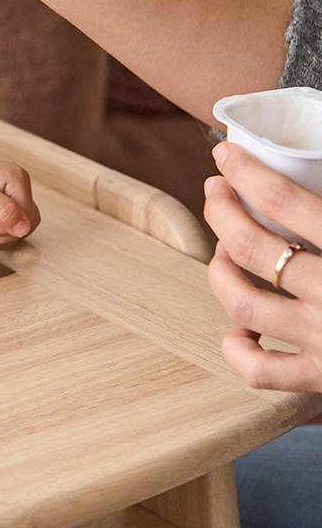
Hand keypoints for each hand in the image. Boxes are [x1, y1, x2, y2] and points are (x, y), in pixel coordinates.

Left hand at [0, 158, 39, 251]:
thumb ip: (3, 211)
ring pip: (15, 236)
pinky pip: (9, 237)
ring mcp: (19, 204)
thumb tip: (24, 229)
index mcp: (19, 180)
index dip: (3, 226)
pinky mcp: (13, 214)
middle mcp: (23, 191)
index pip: (26, 218)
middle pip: (22, 229)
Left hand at [205, 142, 321, 391]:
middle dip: (222, 211)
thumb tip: (319, 163)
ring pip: (242, 303)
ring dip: (221, 271)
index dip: (246, 172)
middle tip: (217, 192)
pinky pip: (260, 371)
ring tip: (222, 251)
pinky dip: (237, 348)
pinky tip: (239, 328)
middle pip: (250, 247)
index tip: (225, 156)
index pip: (283, 201)